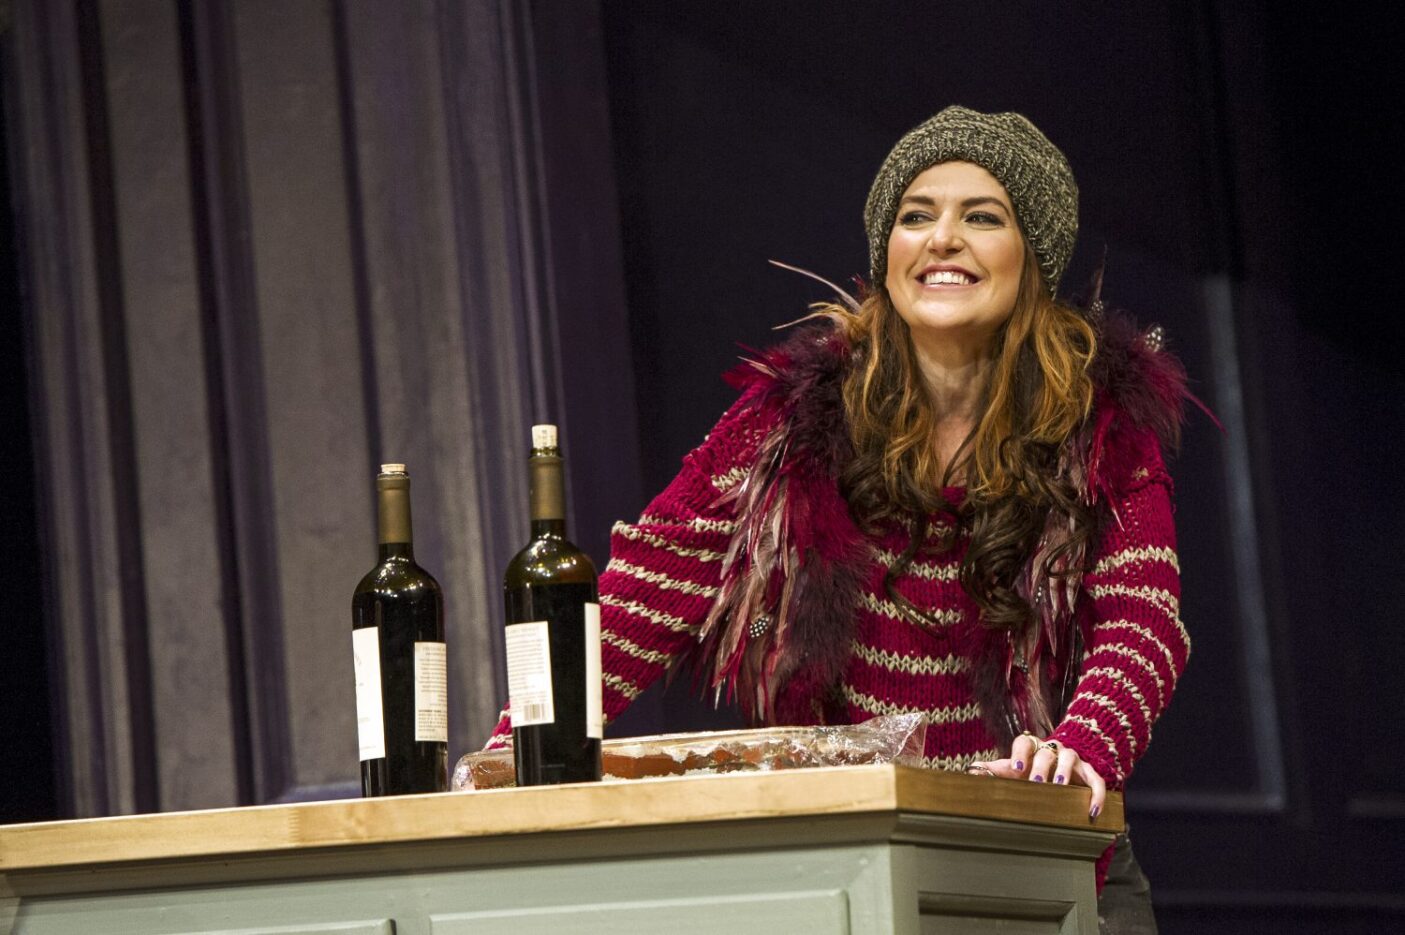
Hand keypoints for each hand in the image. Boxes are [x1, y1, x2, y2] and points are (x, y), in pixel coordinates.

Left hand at [967, 733, 1106, 819]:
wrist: (1062, 766)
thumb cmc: (1032, 770)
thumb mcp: (1014, 770)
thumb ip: (995, 771)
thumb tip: (971, 772)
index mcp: (1032, 747)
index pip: (1025, 742)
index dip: (1021, 754)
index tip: (1016, 768)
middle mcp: (1052, 749)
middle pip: (1047, 752)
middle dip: (1042, 766)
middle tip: (1037, 782)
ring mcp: (1072, 759)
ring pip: (1069, 759)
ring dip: (1064, 773)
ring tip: (1060, 787)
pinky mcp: (1089, 773)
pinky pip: (1096, 781)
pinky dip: (1096, 795)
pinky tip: (1092, 810)